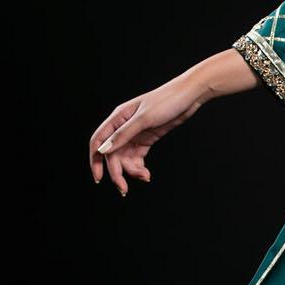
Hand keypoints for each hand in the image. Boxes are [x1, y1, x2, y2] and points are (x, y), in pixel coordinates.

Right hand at [89, 72, 210, 195]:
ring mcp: (136, 134)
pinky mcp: (147, 139)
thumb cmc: (166, 101)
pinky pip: (137, 157)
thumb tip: (104, 150)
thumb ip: (123, 135)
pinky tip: (146, 174)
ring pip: (125, 158)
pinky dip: (139, 167)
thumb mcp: (144, 119)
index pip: (98, 141)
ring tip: (145, 177)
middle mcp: (124, 127)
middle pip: (112, 154)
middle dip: (117, 172)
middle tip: (124, 189)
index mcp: (118, 118)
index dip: (95, 161)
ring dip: (131, 171)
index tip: (99, 178)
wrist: (189, 96)